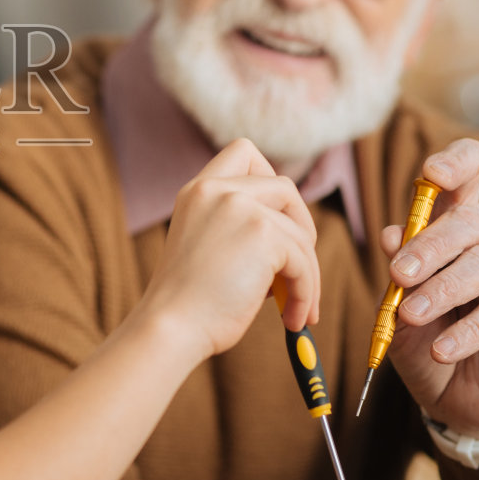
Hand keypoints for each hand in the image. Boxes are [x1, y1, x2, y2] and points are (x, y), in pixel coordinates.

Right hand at [143, 139, 320, 363]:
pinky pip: (303, 262)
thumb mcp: (206, 245)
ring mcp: (239, 207)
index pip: (243, 152)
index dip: (268, 179)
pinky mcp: (262, 233)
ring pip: (300, 232)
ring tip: (295, 309)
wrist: (171, 327)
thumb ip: (239, 227)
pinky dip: (306, 293)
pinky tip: (292, 318)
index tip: (274, 219)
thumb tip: (294, 239)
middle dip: (301, 228)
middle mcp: (217, 190)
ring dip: (307, 273)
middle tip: (297, 267)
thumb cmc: (188, 303)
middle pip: (284, 186)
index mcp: (197, 190)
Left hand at [380, 139, 478, 435]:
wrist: (458, 399)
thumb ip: (398, 271)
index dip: (456, 164)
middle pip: (468, 223)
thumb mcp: (398, 307)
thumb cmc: (426, 341)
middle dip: (428, 247)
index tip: (431, 174)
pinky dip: (470, 331)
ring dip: (443, 290)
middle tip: (398, 276)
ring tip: (410, 315)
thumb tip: (390, 234)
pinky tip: (443, 350)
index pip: (469, 173)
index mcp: (458, 226)